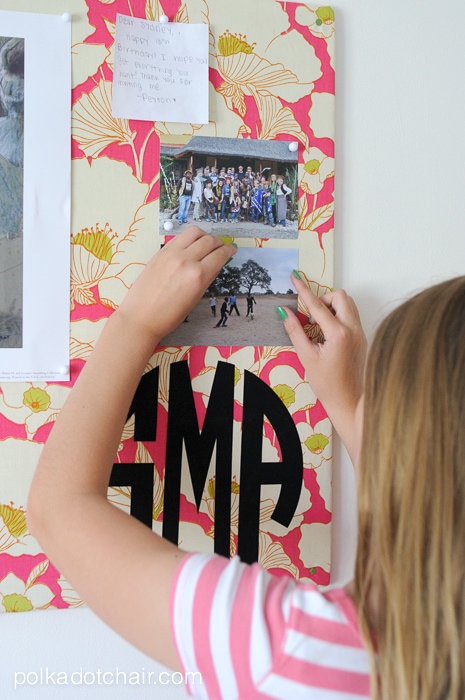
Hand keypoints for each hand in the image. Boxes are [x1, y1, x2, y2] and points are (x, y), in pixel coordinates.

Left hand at [116, 226, 235, 342]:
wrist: (141, 317)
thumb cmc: (169, 315)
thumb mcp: (195, 298)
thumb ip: (207, 278)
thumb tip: (216, 264)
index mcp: (198, 276)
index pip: (220, 255)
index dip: (229, 250)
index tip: (232, 249)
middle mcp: (186, 261)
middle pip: (209, 240)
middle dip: (219, 242)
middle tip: (221, 247)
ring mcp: (171, 254)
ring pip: (194, 232)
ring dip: (204, 235)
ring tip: (205, 243)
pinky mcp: (160, 252)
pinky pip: (179, 237)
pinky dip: (189, 238)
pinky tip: (190, 245)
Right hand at [282, 276, 366, 462]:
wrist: (349, 401)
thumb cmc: (326, 383)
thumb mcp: (306, 356)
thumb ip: (295, 330)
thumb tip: (285, 311)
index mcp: (338, 333)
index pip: (317, 305)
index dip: (303, 290)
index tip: (295, 277)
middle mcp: (353, 329)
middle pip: (340, 297)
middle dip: (323, 300)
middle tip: (310, 316)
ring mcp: (360, 333)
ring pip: (348, 305)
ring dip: (331, 307)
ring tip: (318, 326)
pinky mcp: (362, 338)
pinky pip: (351, 316)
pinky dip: (338, 317)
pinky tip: (327, 334)